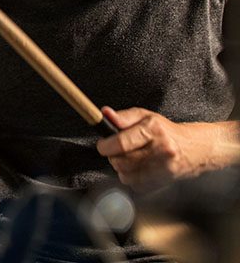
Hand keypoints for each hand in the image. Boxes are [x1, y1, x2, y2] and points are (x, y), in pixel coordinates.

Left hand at [96, 106, 224, 190]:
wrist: (197, 149)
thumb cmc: (167, 131)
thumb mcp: (146, 116)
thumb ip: (123, 117)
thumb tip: (105, 114)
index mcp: (154, 130)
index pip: (121, 143)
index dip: (105, 146)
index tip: (102, 145)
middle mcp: (161, 150)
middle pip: (121, 161)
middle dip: (113, 156)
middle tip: (117, 151)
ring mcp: (164, 168)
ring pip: (126, 175)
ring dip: (122, 168)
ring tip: (129, 158)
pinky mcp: (164, 182)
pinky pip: (136, 185)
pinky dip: (132, 178)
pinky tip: (139, 168)